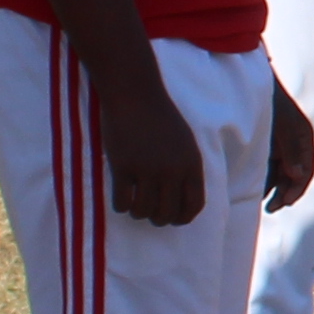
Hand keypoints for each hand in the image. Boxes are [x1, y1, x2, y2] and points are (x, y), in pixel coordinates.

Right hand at [97, 69, 207, 226]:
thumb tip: (184, 200)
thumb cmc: (160, 117)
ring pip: (143, 211)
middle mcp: (172, 170)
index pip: (194, 205)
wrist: (136, 95)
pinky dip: (121, 206)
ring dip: (138, 213)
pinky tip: (120, 198)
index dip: (182, 218)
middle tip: (149, 212)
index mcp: (192, 164)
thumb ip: (187, 169)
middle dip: (157, 218)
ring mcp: (147, 170)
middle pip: (167, 214)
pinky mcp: (123, 167)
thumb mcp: (186, 142)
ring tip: (134, 205)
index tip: (172, 219)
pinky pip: (122, 202)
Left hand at [266, 86, 313, 211]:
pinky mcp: (269, 142)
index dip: (298, 188)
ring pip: (283, 172)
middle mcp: (295, 142)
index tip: (284, 203)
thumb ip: (290, 149)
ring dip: (276, 188)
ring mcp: (282, 142)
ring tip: (264, 202)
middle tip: (271, 208)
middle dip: (286, 193)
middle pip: (296, 174)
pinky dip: (267, 178)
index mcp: (304, 136)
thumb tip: (298, 176)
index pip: (308, 170)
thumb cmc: (269, 98)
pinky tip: (258, 188)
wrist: (252, 76)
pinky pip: (272, 165)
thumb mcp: (281, 123)